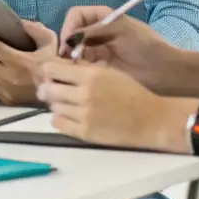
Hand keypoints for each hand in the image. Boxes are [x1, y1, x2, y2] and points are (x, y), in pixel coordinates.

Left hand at [36, 60, 186, 152]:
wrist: (151, 119)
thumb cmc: (132, 92)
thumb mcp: (109, 72)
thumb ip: (85, 69)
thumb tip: (61, 65)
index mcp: (91, 75)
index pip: (52, 69)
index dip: (48, 70)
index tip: (50, 73)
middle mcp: (84, 94)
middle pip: (47, 89)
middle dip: (47, 88)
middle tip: (52, 89)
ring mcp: (84, 115)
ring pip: (52, 107)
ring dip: (55, 104)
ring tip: (66, 103)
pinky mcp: (85, 133)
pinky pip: (58, 124)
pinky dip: (60, 119)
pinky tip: (69, 116)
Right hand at [57, 5, 172, 90]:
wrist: (164, 73)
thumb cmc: (146, 46)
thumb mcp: (121, 30)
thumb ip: (94, 30)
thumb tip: (69, 39)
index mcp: (104, 18)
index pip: (76, 15)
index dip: (69, 26)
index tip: (68, 43)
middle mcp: (97, 32)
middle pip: (72, 33)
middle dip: (66, 44)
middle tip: (64, 60)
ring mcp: (97, 51)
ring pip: (73, 51)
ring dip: (68, 58)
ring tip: (69, 70)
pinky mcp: (99, 68)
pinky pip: (80, 66)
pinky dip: (75, 69)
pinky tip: (77, 76)